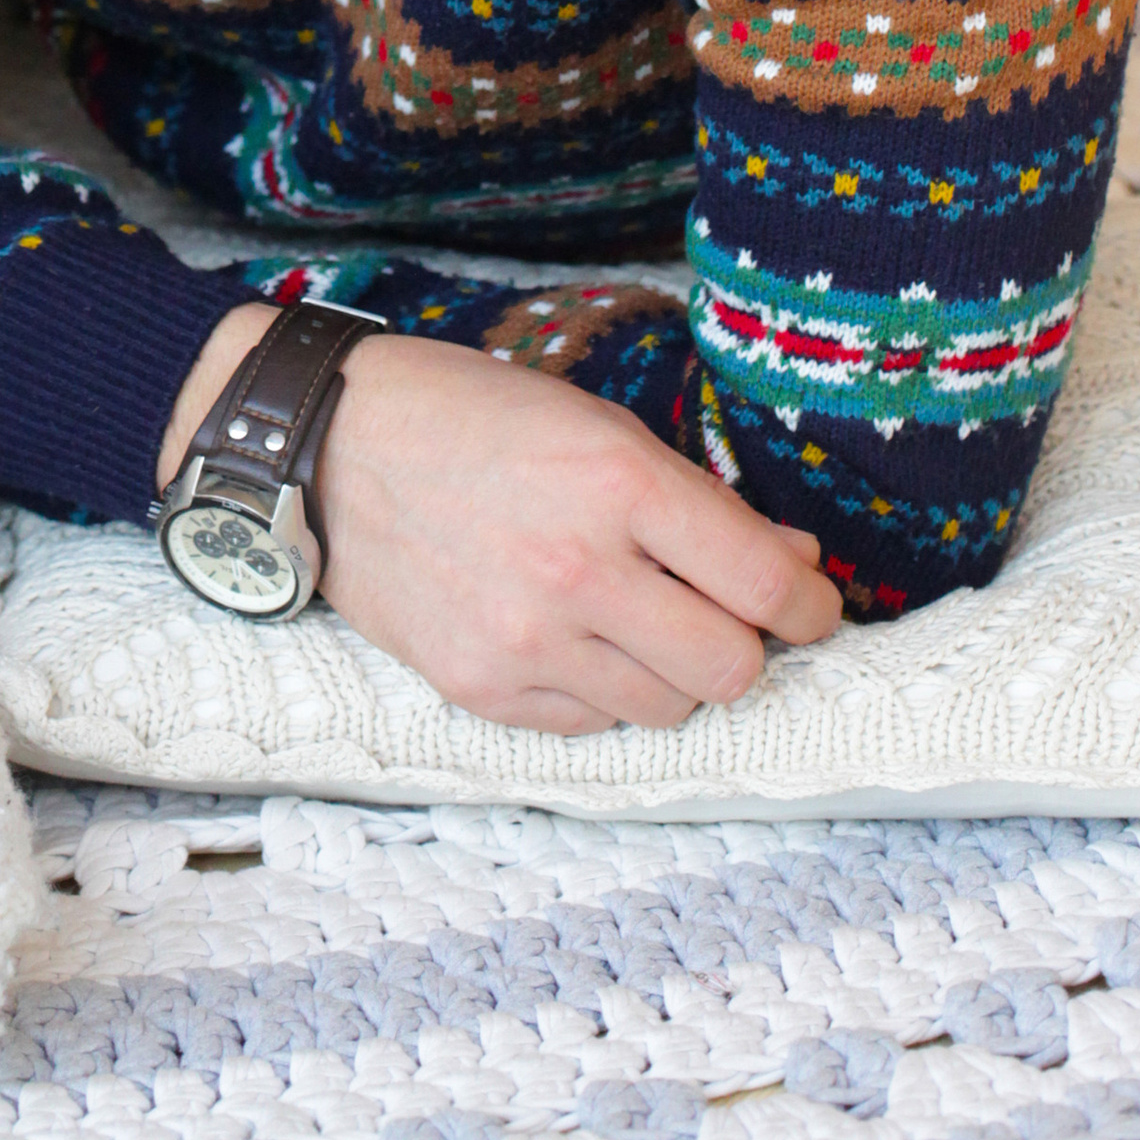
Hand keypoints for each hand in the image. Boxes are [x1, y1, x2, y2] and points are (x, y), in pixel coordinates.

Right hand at [160, 307, 839, 732]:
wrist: (327, 447)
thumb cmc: (470, 416)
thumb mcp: (595, 424)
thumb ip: (698, 504)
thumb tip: (795, 564)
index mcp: (616, 480)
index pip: (766, 585)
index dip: (811, 604)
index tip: (811, 605)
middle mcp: (578, 569)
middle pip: (731, 669)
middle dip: (744, 645)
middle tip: (723, 614)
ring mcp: (527, 639)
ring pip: (667, 708)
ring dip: (670, 671)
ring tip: (630, 616)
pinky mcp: (483, 689)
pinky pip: (592, 723)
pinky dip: (600, 688)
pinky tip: (569, 632)